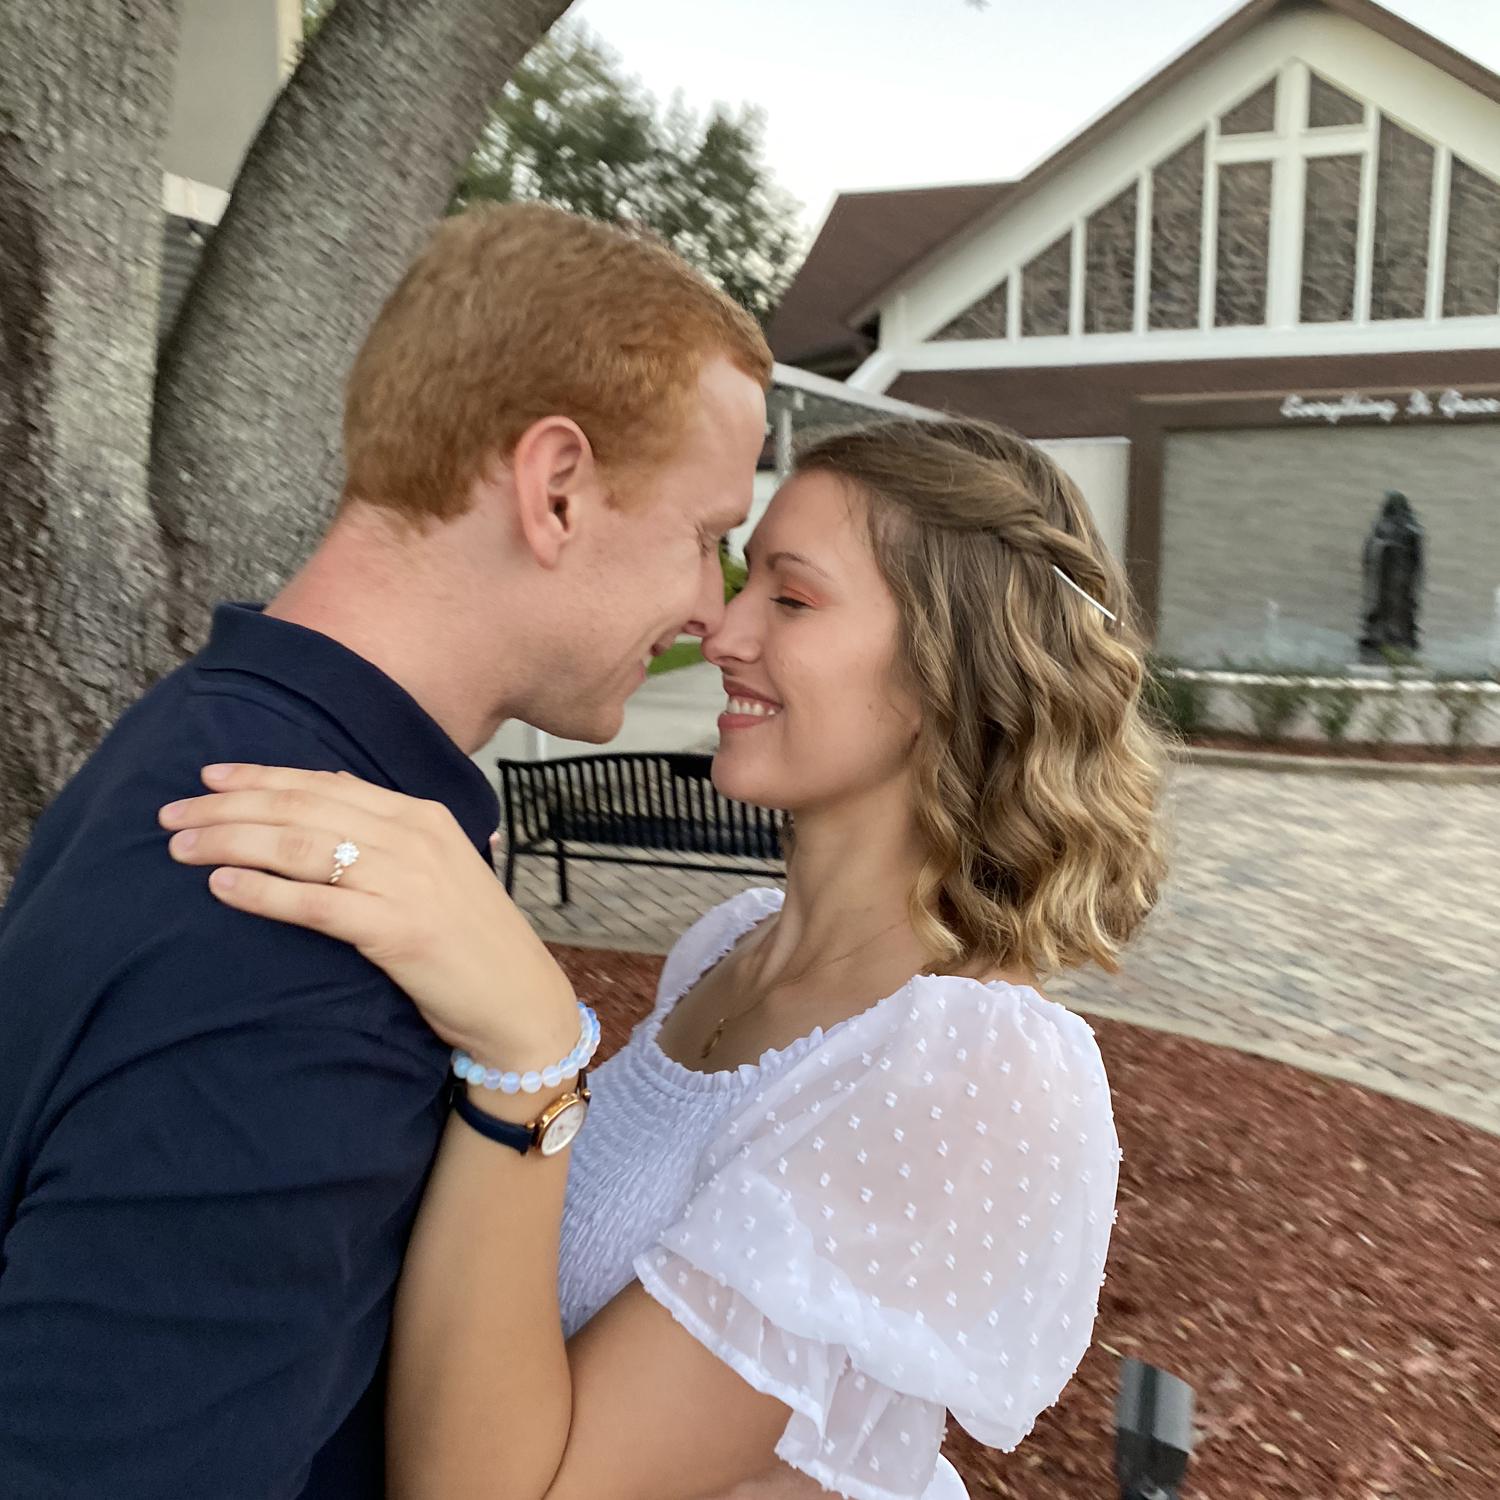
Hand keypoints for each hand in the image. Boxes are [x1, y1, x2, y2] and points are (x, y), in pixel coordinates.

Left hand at [159, 764, 577, 1065]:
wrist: (519, 998)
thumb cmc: (471, 939)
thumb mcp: (436, 868)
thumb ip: (386, 834)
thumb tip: (325, 800)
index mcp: (421, 815)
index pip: (324, 785)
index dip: (261, 778)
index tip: (209, 780)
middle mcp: (413, 837)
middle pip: (302, 809)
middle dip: (228, 808)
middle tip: (171, 816)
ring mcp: (407, 881)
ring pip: (300, 847)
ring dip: (232, 842)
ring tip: (182, 849)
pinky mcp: (397, 929)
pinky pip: (314, 903)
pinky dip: (263, 892)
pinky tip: (223, 887)